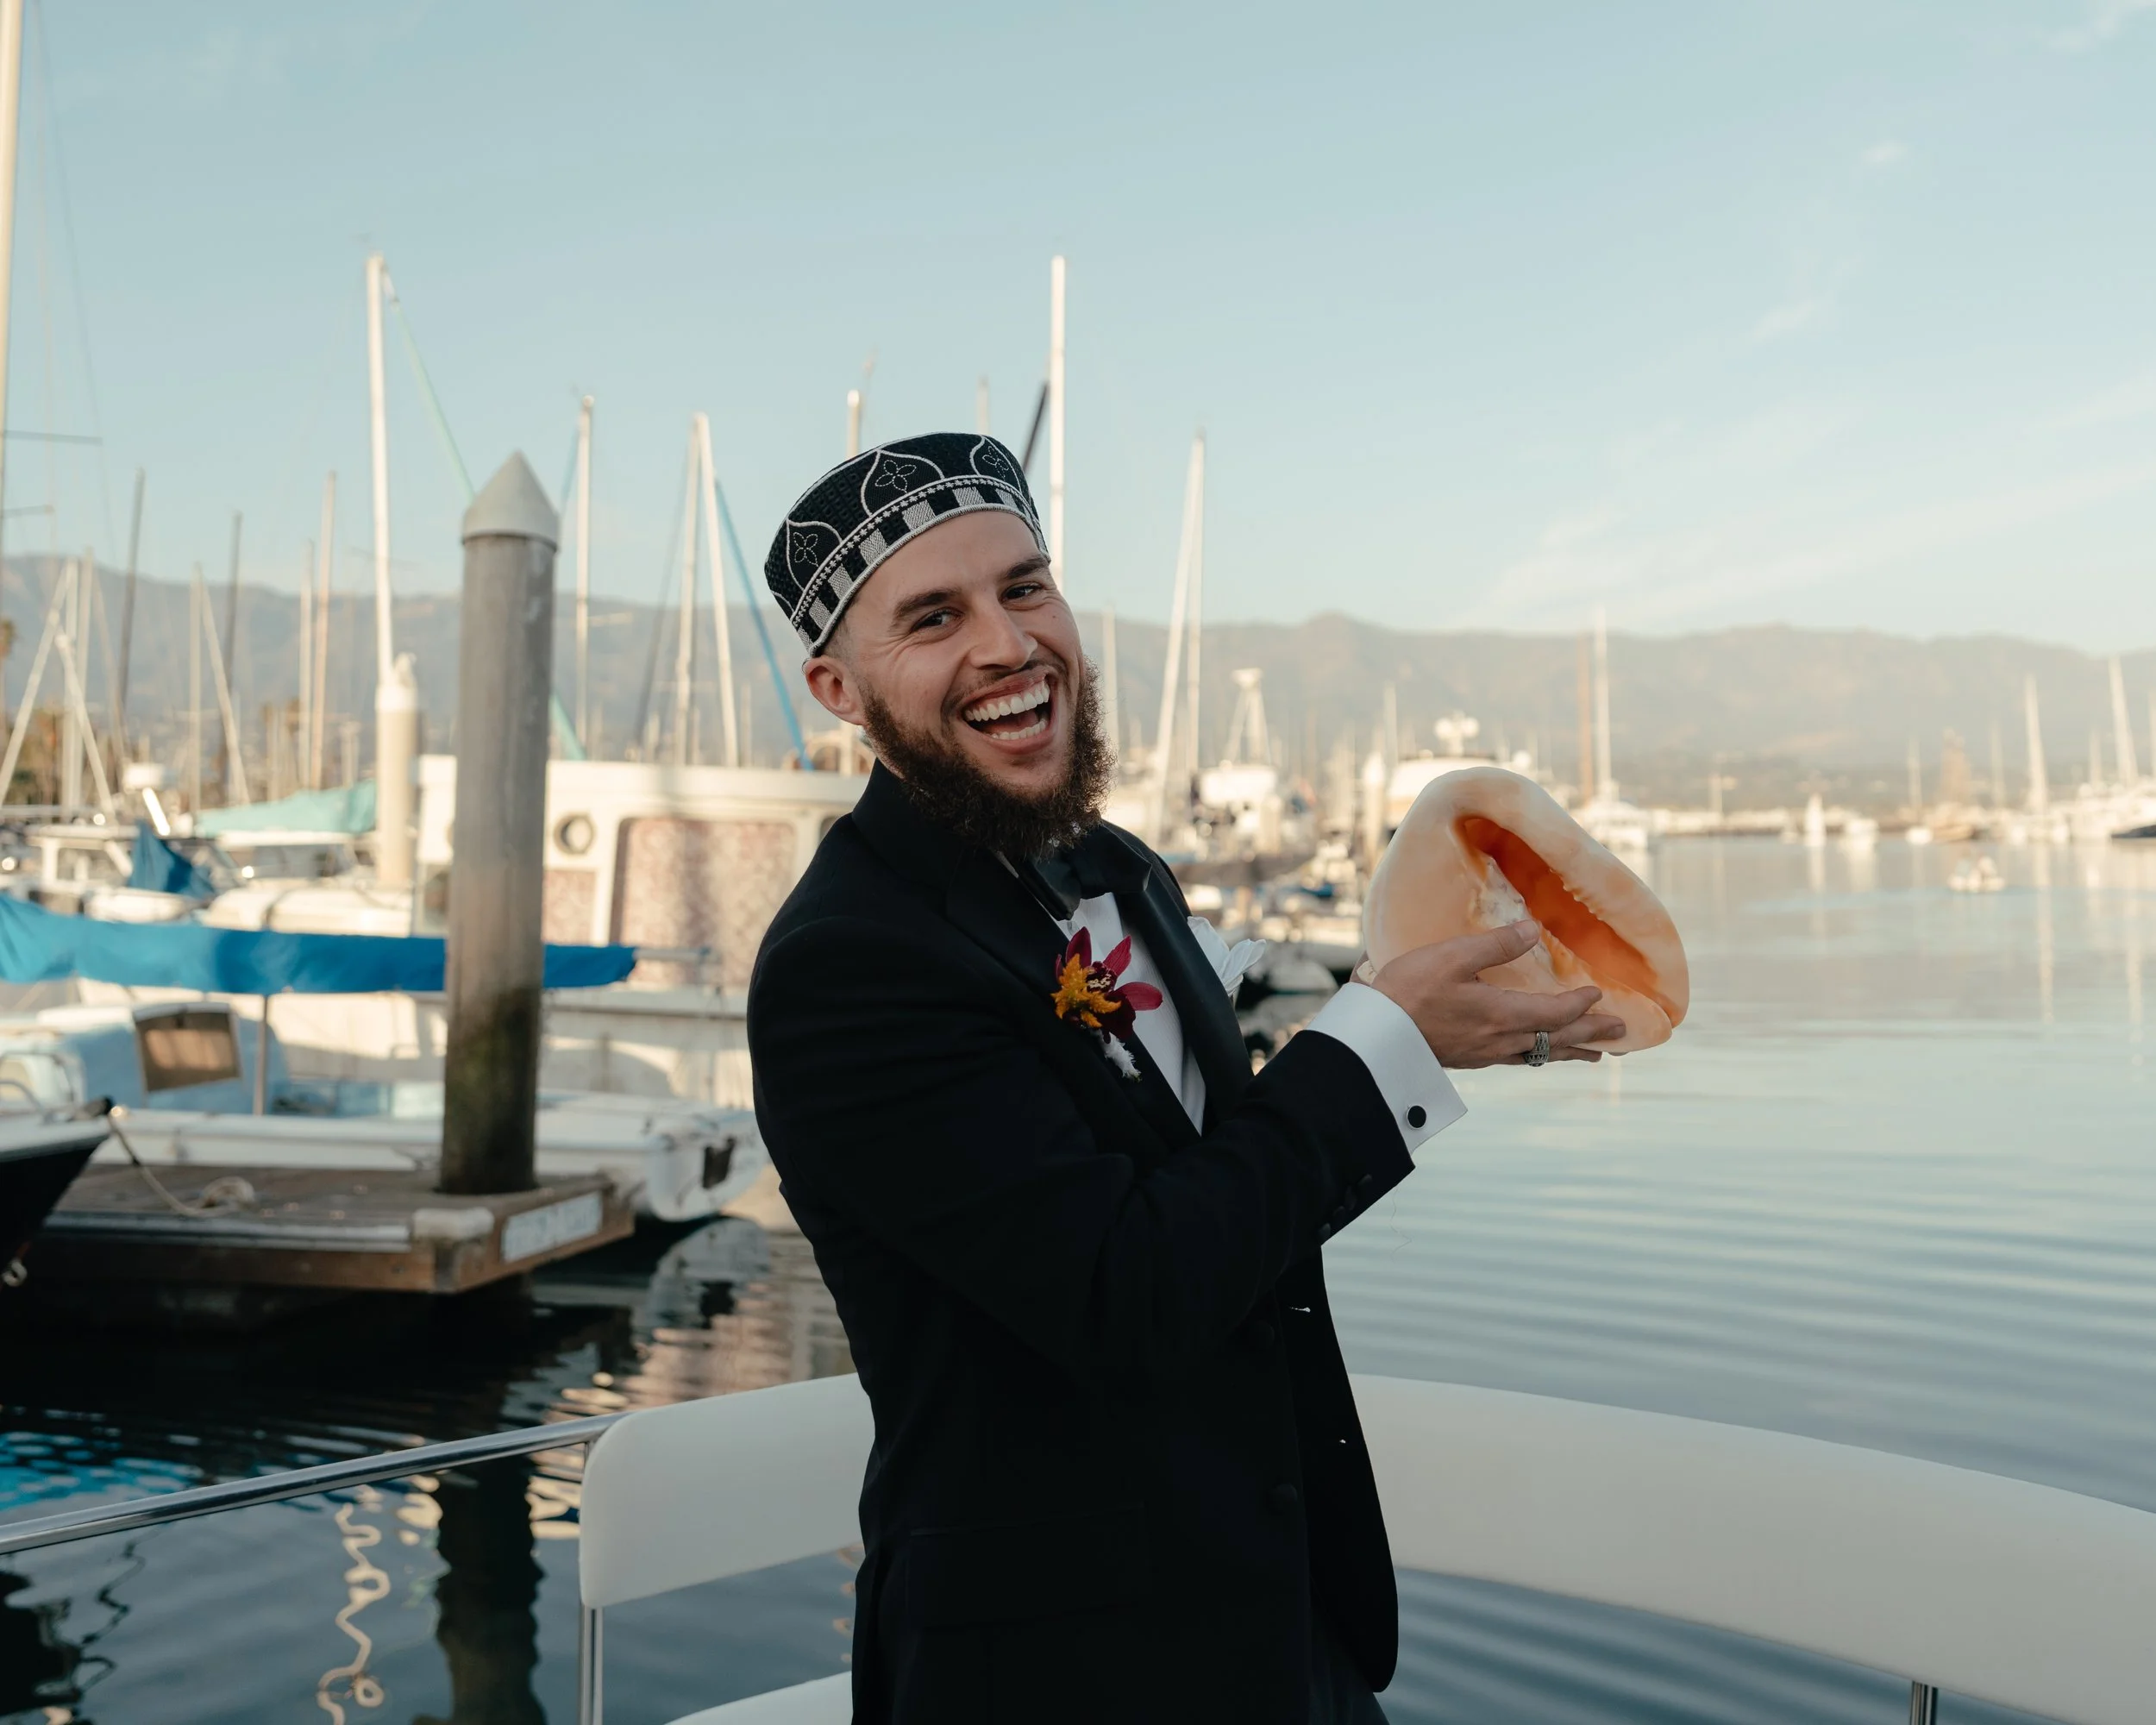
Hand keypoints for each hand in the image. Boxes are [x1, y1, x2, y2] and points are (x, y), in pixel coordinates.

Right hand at [1369, 920, 1628, 1068]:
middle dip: (1592, 1034)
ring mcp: (1486, 1054)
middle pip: (1558, 1040)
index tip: (1601, 994)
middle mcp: (1502, 1040)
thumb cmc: (1409, 991)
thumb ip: (1496, 944)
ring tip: (1594, 1054)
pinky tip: (1536, 1053)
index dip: (1583, 1005)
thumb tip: (1533, 930)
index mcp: (1503, 1014)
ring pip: (1540, 1055)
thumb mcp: (1452, 956)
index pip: (1557, 1012)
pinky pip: (1519, 1059)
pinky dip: (1540, 1055)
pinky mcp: (1471, 1059)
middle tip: (1622, 1034)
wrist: (1377, 1036)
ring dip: (1571, 1051)